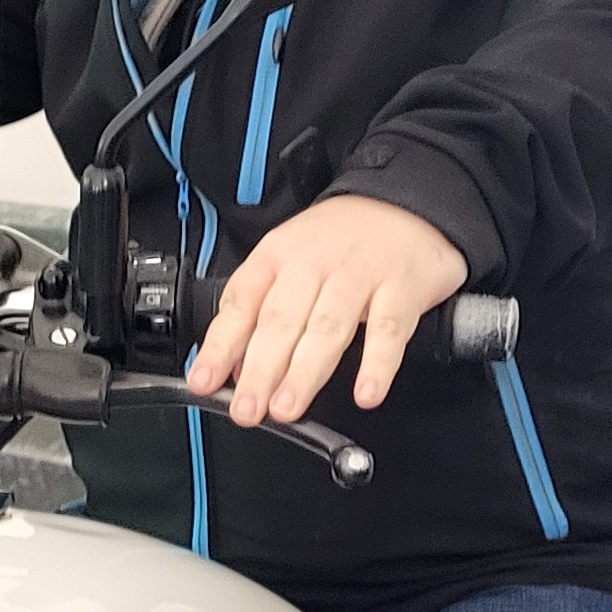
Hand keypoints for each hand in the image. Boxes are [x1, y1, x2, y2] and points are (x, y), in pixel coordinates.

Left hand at [187, 195, 467, 423]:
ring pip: (328, 327)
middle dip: (260, 370)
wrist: (407, 203)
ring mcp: (360, 276)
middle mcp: (315, 264)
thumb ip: (262, 312)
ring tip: (287, 406)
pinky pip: (389, 331)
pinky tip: (365, 393)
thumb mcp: (291, 260)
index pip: (242, 303)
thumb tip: (235, 368)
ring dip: (305, 372)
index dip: (220, 346)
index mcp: (279, 256)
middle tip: (248, 408)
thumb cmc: (342, 241)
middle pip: (282, 320)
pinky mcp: (402, 288)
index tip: (204, 381)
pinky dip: (377, 365)